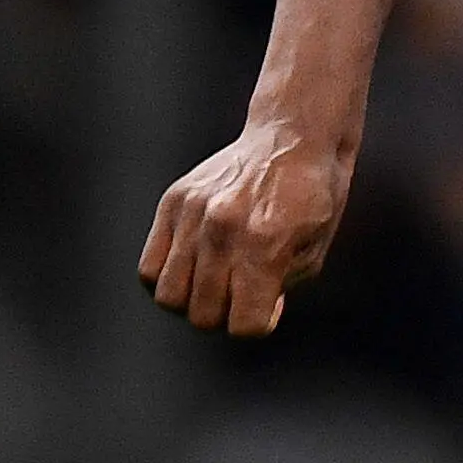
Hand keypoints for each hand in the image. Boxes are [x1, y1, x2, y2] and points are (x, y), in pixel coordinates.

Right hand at [139, 119, 351, 335]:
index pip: (244, 325)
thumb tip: (249, 315)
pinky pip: (148, 267)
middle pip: (202, 315)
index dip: (258, 324)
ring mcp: (192, 214)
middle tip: (241, 292)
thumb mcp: (314, 251)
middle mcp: (222, 230)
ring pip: (168, 296)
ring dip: (192, 301)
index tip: (268, 306)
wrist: (294, 137)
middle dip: (225, 315)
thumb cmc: (314, 198)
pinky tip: (192, 267)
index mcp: (265, 245)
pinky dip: (166, 279)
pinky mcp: (173, 202)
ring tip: (215, 282)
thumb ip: (279, 291)